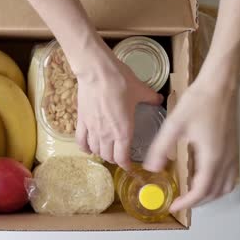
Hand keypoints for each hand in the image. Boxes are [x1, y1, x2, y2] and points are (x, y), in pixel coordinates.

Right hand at [71, 44, 162, 169]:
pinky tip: (88, 148)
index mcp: (123, 131)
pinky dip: (84, 148)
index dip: (126, 166)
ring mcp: (92, 129)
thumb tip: (159, 99)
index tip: (130, 168)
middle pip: (108, 156)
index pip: (122, 158)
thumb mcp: (141, 90)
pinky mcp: (81, 121)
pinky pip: (81, 141)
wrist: (96, 71)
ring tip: (106, 150)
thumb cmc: (120, 81)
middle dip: (115, 159)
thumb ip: (151, 98)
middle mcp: (107, 134)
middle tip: (120, 155)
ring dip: (101, 153)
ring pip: (95, 151)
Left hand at [143, 51, 239, 212]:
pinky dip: (221, 183)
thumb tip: (152, 168)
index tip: (174, 206)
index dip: (187, 203)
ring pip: (227, 185)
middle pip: (215, 193)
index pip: (201, 191)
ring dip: (211, 194)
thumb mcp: (174, 125)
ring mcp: (234, 153)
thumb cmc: (201, 100)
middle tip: (181, 202)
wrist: (221, 83)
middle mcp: (227, 159)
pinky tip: (207, 175)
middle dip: (198, 201)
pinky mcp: (235, 146)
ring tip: (193, 193)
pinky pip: (232, 174)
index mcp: (212, 157)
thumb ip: (161, 149)